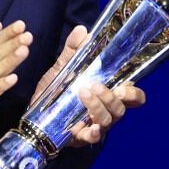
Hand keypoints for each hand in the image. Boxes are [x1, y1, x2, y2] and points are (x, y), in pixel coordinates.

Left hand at [30, 25, 146, 146]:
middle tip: (97, 85)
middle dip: (115, 96)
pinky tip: (89, 127)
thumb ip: (72, 50)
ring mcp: (95, 125)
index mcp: (108, 94)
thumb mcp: (63, 68)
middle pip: (123, 107)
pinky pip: (93, 138)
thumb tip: (82, 30)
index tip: (127, 82)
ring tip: (83, 92)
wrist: (33, 114)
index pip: (133, 96)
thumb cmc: (55, 91)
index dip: (135, 92)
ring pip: (108, 119)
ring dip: (98, 106)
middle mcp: (107, 111)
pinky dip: (94, 132)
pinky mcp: (81, 138)